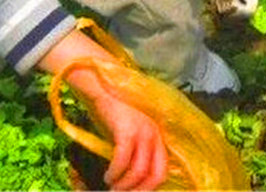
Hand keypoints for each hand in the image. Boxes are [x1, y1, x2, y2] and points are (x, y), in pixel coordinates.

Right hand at [37, 30, 167, 189]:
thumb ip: (138, 150)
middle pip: (155, 175)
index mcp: (159, 136)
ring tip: (112, 187)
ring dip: (124, 185)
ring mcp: (142, 131)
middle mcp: (155, 134)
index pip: (162, 170)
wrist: (103, 84)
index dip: (149, 187)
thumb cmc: (114, 109)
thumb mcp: (132, 131)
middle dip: (139, 191)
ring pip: (138, 172)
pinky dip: (114, 173)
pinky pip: (122, 160)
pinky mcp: (127, 129)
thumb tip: (131, 178)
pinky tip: (108, 176)